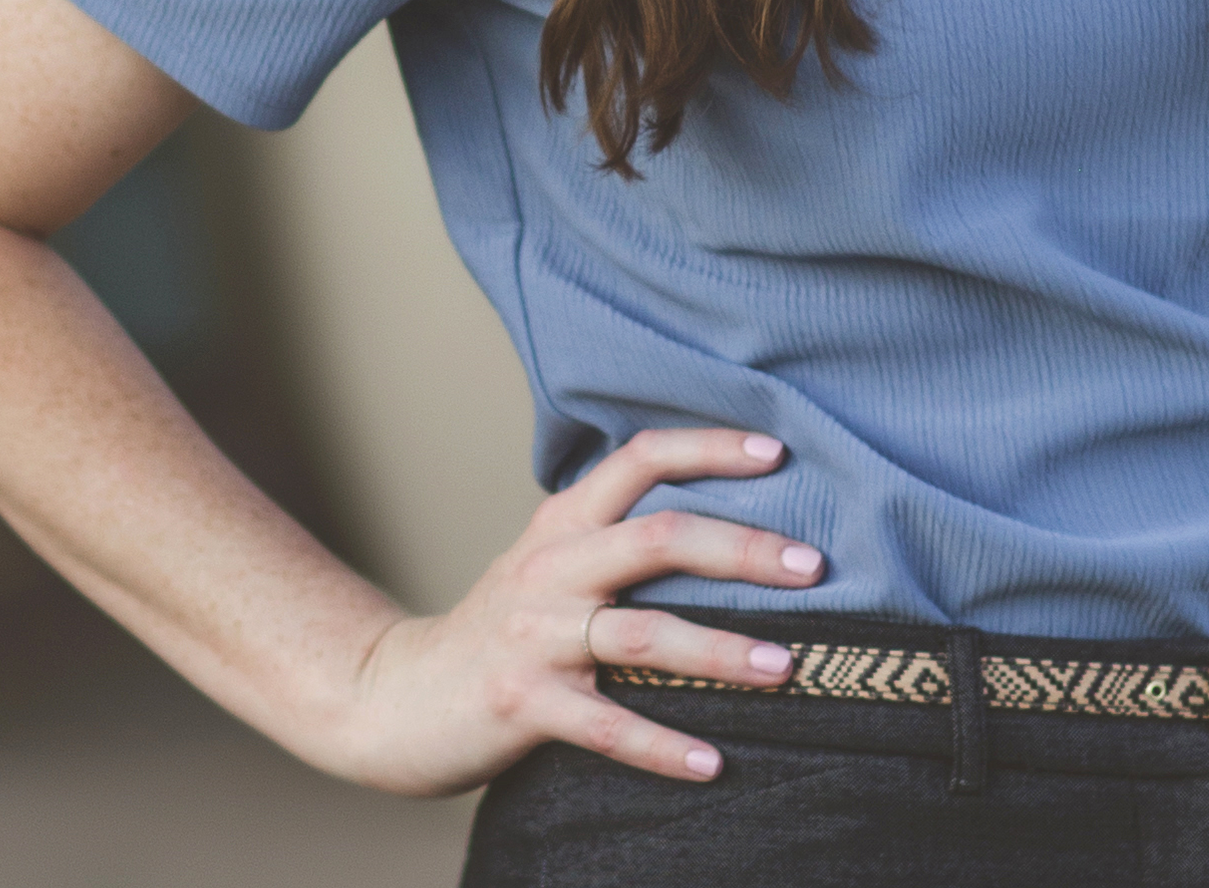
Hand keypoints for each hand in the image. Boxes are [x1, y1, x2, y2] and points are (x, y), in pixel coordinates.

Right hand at [320, 426, 820, 795]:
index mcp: (563, 520)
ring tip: (786, 666)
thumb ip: (614, 534)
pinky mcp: (521, 703)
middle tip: (813, 565)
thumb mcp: (549, 560)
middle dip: (743, 548)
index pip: (641, 458)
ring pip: (643, 632)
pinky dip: (662, 745)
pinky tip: (713, 760)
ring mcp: (535, 634)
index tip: (777, 453)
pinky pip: (606, 725)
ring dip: (722, 650)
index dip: (709, 447)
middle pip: (659, 538)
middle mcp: (551, 564)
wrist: (395, 696)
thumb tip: (724, 518)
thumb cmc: (500, 627)